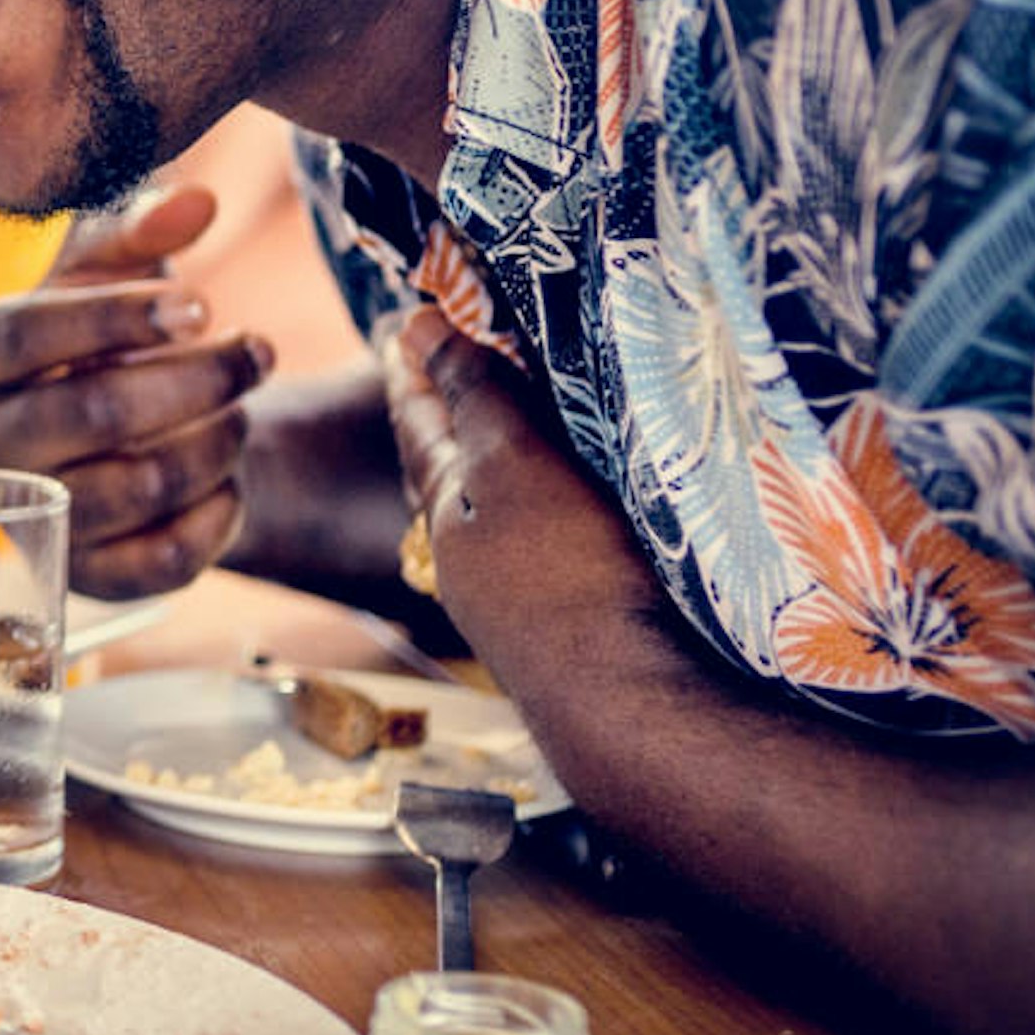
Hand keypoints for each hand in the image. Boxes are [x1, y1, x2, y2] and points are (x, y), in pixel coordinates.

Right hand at [0, 184, 271, 595]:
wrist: (95, 438)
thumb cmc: (90, 337)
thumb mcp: (100, 271)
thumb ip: (140, 229)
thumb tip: (196, 203)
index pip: (26, 333)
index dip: (119, 316)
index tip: (200, 305)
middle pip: (93, 412)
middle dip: (199, 377)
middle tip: (260, 349)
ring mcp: (27, 518)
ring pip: (140, 486)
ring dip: (218, 439)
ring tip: (243, 406)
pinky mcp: (82, 578)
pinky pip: (164, 559)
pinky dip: (218, 513)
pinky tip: (229, 476)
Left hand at [382, 307, 671, 658]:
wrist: (628, 706)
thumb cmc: (566, 573)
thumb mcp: (513, 465)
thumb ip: (474, 400)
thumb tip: (418, 329)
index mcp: (444, 509)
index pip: (419, 423)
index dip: (416, 371)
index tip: (405, 327)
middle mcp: (464, 555)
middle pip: (444, 469)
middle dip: (445, 418)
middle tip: (439, 368)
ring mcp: (508, 597)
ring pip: (486, 511)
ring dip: (490, 465)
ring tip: (499, 428)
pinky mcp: (559, 625)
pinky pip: (528, 545)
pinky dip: (531, 509)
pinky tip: (558, 512)